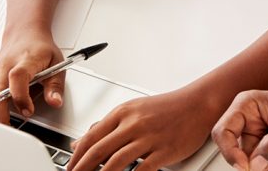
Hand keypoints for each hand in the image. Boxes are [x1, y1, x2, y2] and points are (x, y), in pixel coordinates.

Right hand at [0, 25, 64, 122]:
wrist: (24, 35)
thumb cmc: (40, 49)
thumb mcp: (57, 63)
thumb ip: (55, 85)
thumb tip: (55, 101)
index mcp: (24, 61)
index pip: (17, 77)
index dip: (20, 96)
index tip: (28, 110)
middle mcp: (4, 67)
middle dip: (0, 115)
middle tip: (9, 129)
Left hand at [66, 86, 220, 170]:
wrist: (199, 103)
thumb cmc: (168, 107)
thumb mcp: (133, 109)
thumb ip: (107, 125)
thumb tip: (81, 140)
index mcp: (123, 113)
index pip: (90, 138)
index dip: (76, 157)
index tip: (69, 168)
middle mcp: (134, 124)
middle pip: (98, 152)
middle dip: (82, 170)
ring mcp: (149, 138)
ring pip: (116, 162)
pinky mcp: (164, 150)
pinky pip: (142, 170)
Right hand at [212, 70, 267, 170]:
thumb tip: (256, 165)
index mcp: (247, 105)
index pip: (224, 131)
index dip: (230, 151)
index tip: (246, 166)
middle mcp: (247, 121)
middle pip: (235, 151)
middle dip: (256, 160)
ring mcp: (255, 136)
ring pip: (250, 163)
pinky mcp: (263, 149)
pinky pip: (261, 167)